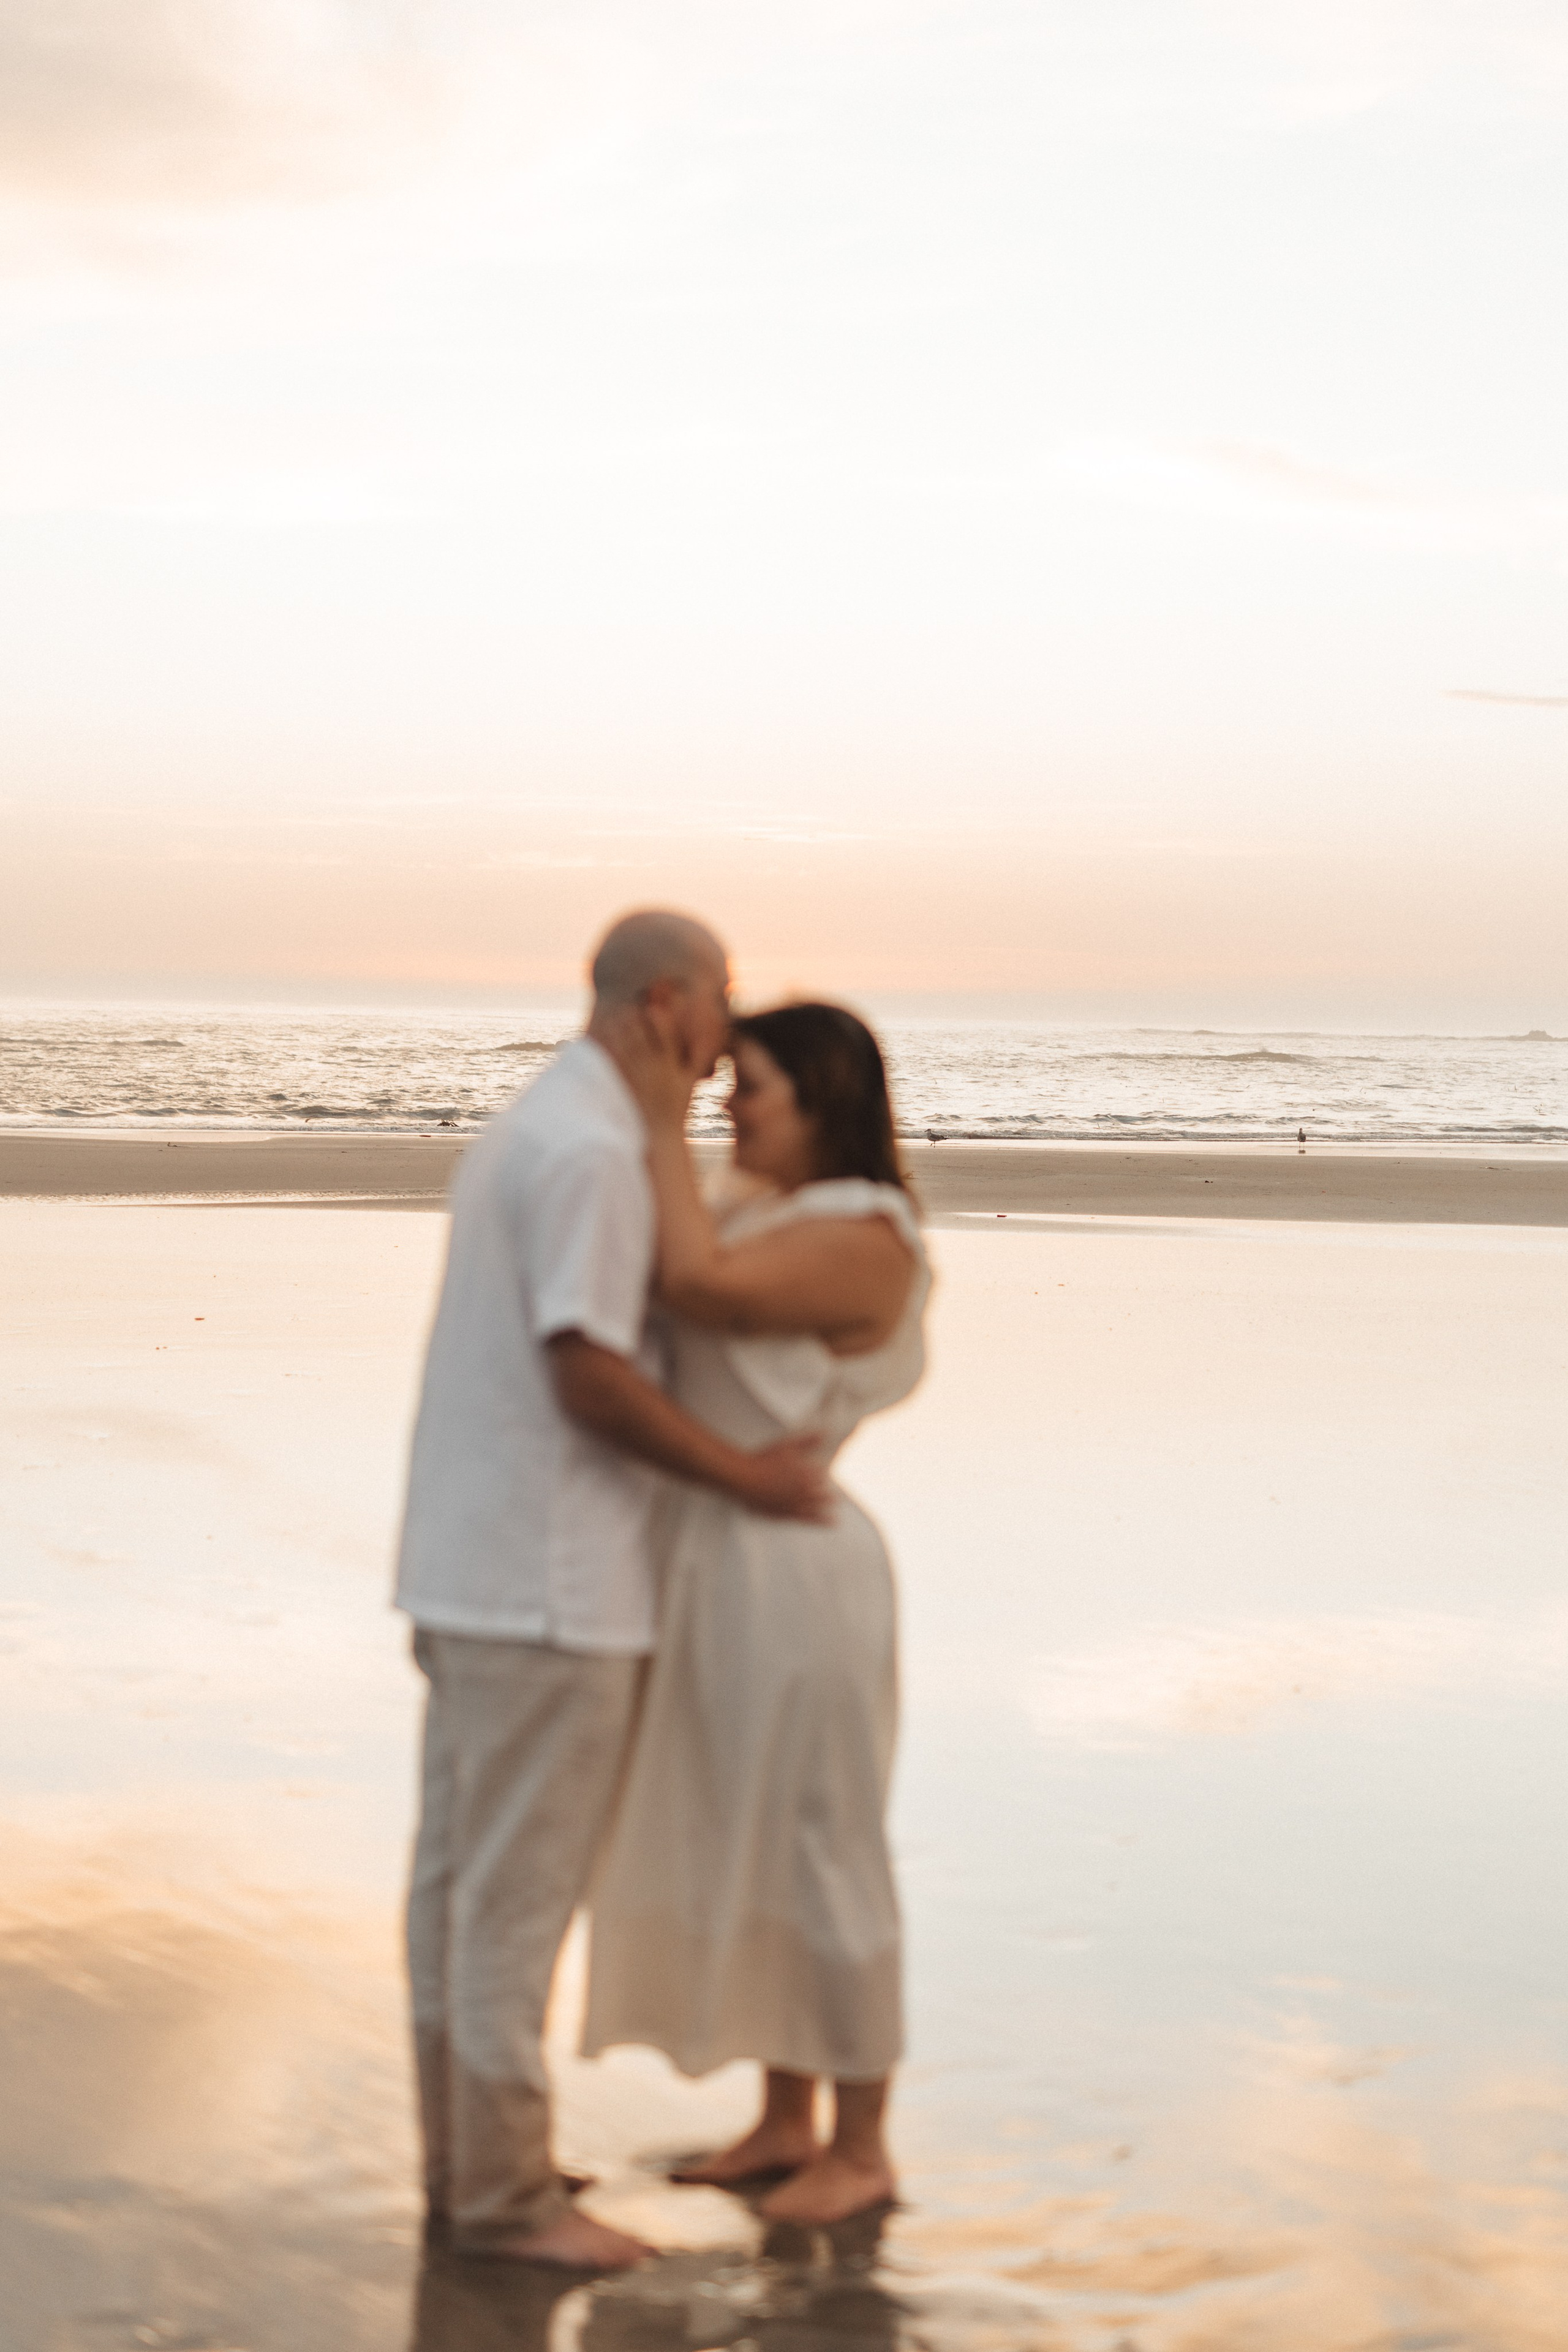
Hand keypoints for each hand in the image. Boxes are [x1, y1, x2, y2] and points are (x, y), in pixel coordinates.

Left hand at [618, 999, 700, 1129]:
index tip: (652, 1009)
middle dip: (635, 1022)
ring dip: (619, 1032)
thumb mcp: (689, 1084)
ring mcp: (639, 1078)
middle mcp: (655, 1070)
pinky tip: (602, 1041)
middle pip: (643, 1039)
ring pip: (626, 1048)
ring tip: (611, 1017)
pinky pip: (616, 1065)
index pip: (666, 1037)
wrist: (661, 1135)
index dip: (659, 1021)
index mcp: (671, 1067)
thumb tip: (703, 1045)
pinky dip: (609, 1052)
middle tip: (626, 1007)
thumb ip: (696, 1062)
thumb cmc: (676, 1109)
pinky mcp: (626, 1087)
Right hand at [730, 1434, 834, 1522]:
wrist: (743, 1478)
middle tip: (837, 1500)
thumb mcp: (787, 1446)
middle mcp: (803, 1492)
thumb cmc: (764, 1460)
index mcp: (806, 1475)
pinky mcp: (782, 1514)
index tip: (827, 1477)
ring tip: (836, 1522)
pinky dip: (812, 1523)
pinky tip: (814, 1525)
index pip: (822, 1478)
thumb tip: (826, 1432)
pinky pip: (802, 1520)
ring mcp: (793, 1505)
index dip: (824, 1478)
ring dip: (825, 1516)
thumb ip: (808, 1441)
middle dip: (829, 1499)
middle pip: (821, 1496)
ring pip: (814, 1511)